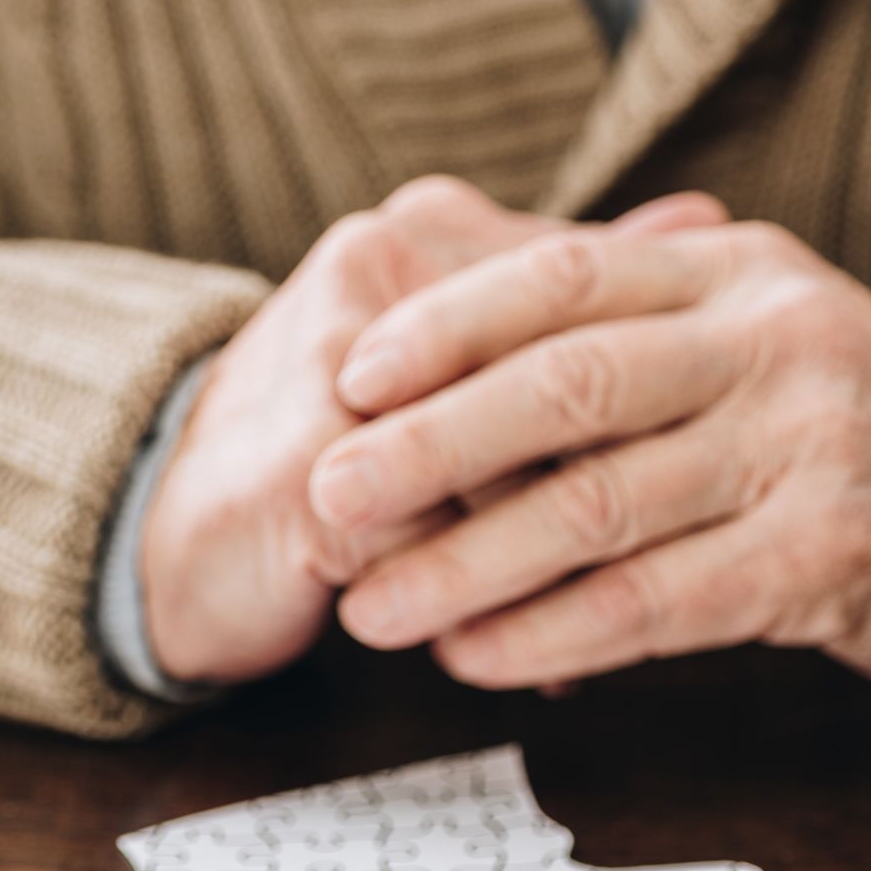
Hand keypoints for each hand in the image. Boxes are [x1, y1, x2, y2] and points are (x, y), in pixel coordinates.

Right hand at [139, 179, 727, 685]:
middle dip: (616, 487)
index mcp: (428, 232)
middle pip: (564, 386)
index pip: (589, 309)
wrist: (164, 538)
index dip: (650, 407)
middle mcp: (379, 270)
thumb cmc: (330, 456)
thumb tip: (707, 216)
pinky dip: (487, 609)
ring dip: (558, 560)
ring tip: (595, 622)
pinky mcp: (307, 474)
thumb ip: (570, 294)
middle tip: (684, 556)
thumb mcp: (455, 360)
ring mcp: (335, 365)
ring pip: (512, 470)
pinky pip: (442, 548)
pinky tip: (511, 654)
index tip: (699, 476)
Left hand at [307, 220, 870, 698]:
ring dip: (466, 564)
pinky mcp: (829, 554)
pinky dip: (553, 632)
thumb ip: (637, 330)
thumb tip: (455, 327)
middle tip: (326, 500)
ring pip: (597, 503)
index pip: (563, 279)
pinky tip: (478, 657)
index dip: (444, 325)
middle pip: (563, 385)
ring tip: (374, 609)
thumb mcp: (763, 340)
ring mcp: (808, 445)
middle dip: (426, 448)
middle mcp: (773, 341)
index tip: (346, 376)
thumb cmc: (864, 434)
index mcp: (738, 273)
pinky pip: (658, 599)